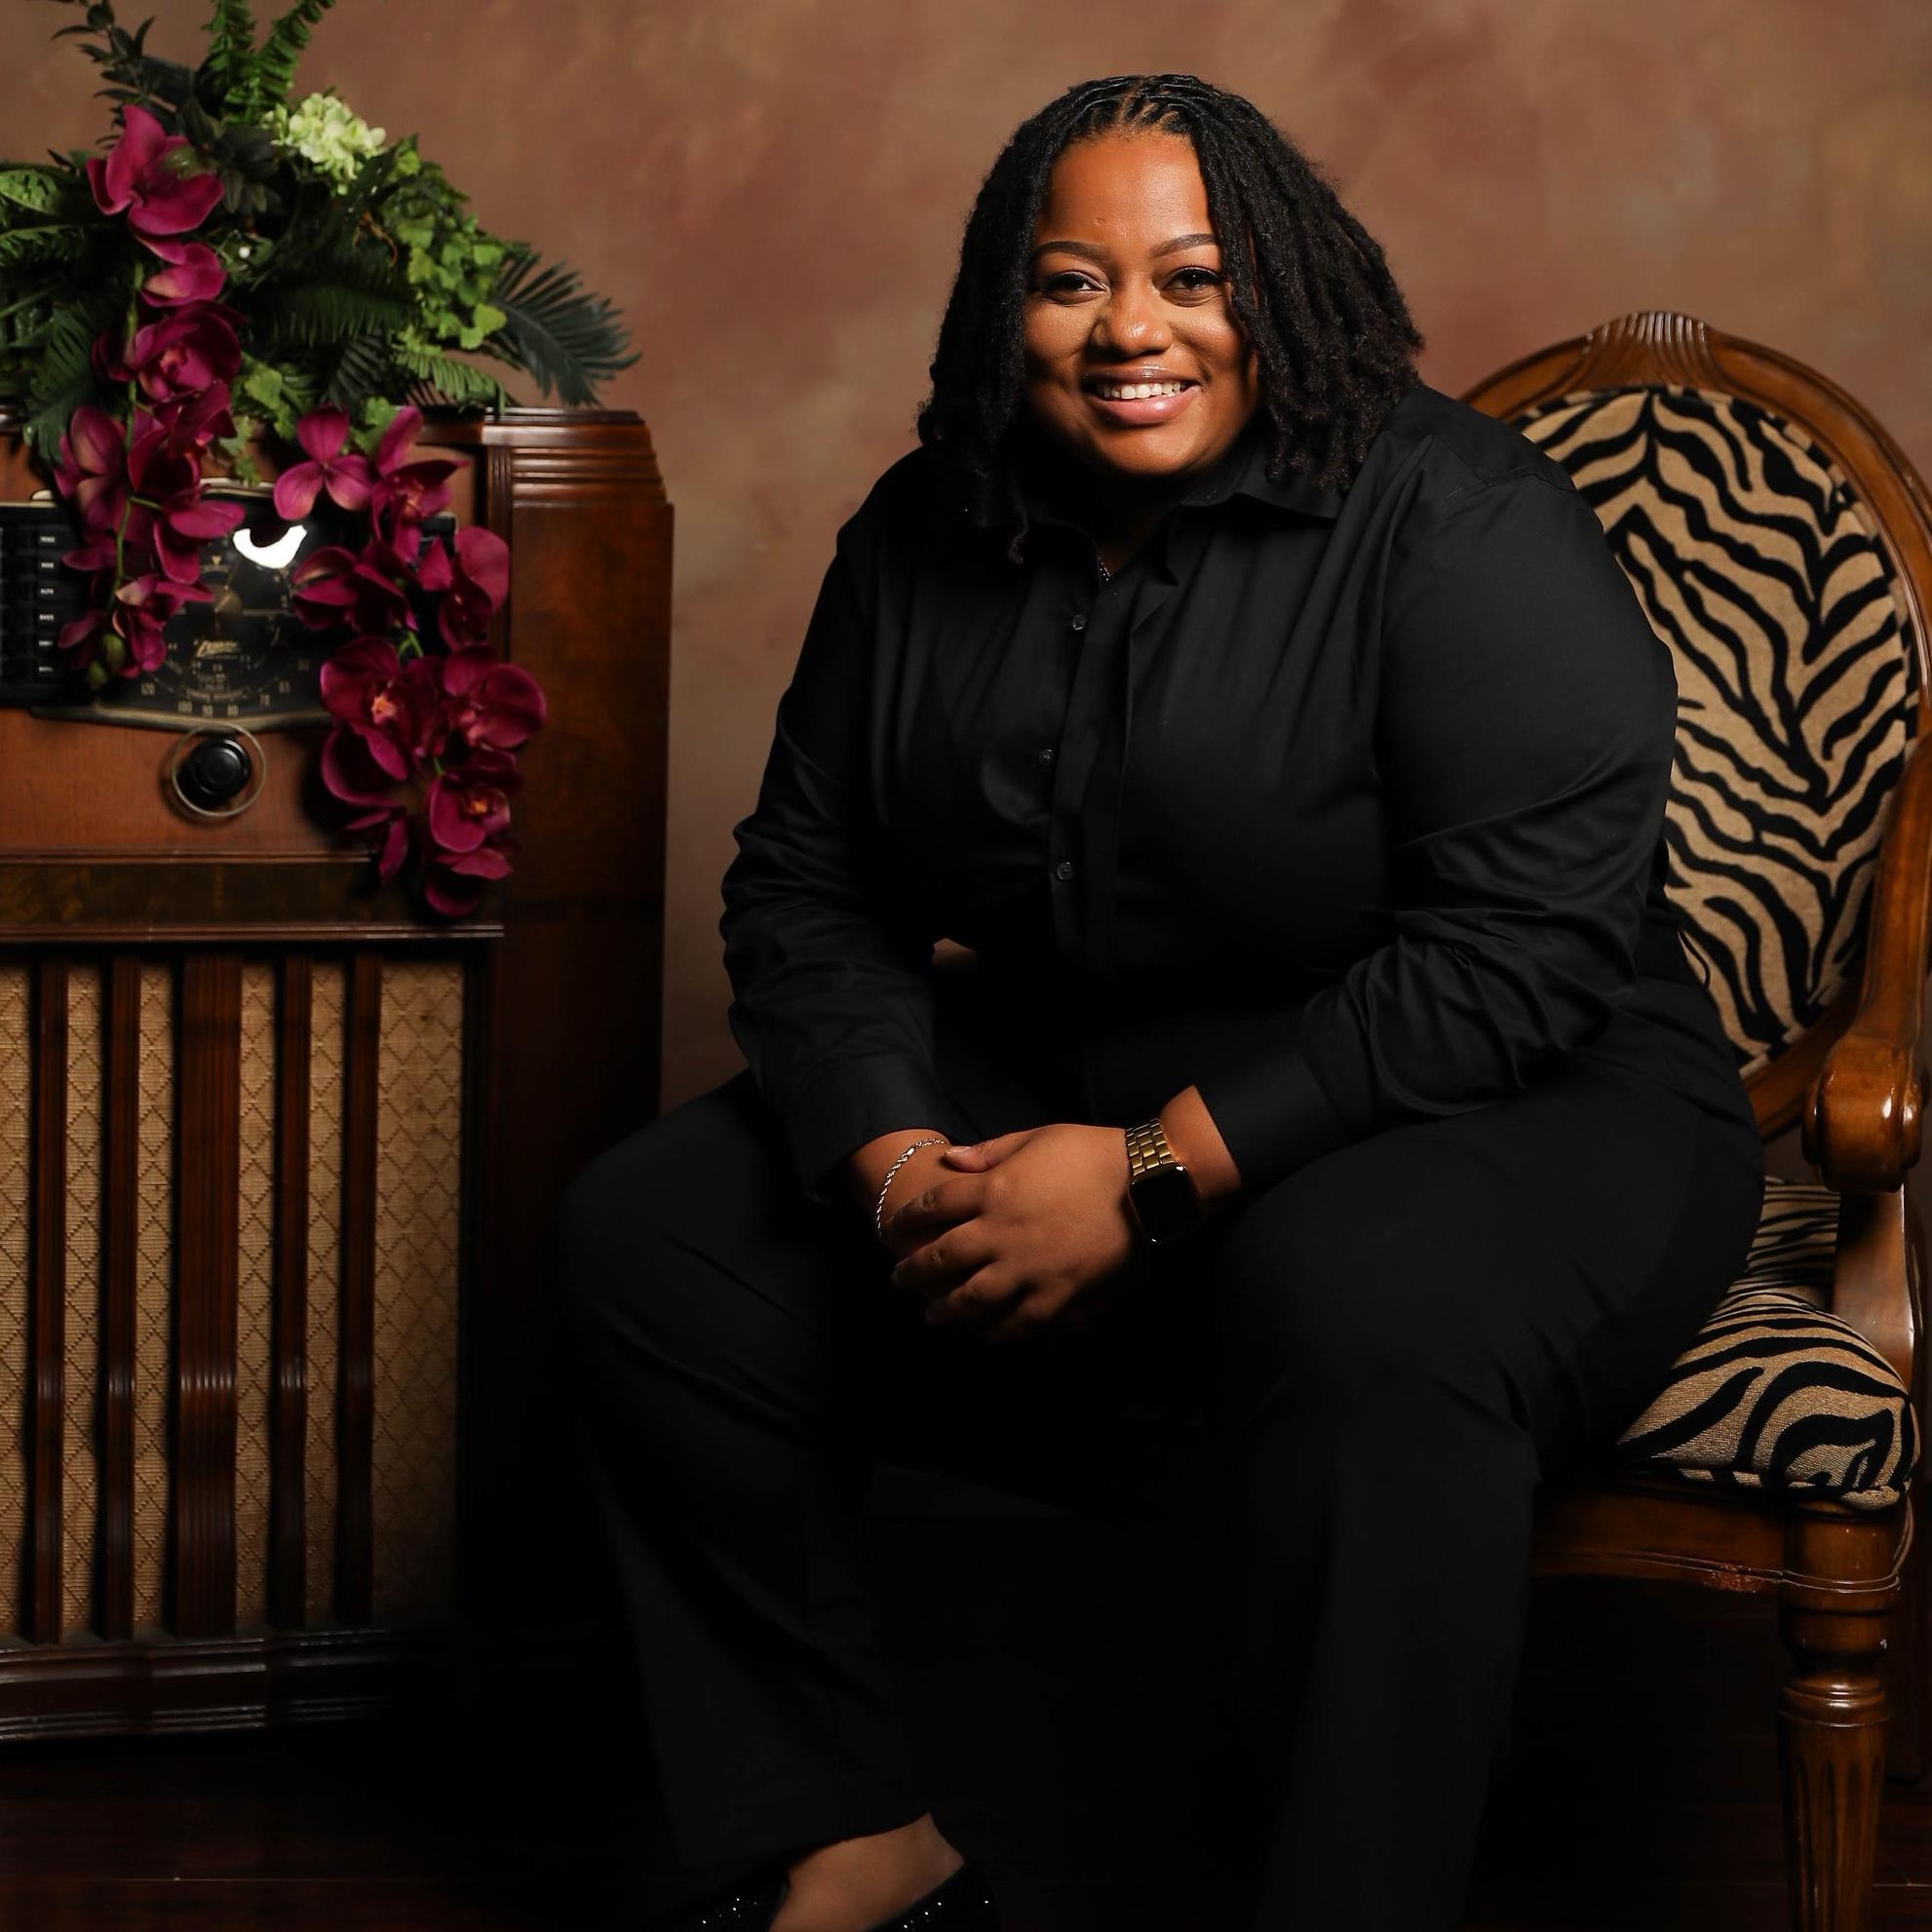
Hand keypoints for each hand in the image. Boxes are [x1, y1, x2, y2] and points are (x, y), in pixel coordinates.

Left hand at [881, 1123, 1137, 1343]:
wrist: (1143, 1182)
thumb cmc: (1090, 1151)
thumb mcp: (1035, 1137)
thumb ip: (989, 1152)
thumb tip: (950, 1159)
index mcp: (995, 1188)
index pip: (935, 1205)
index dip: (909, 1217)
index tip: (894, 1227)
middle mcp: (1003, 1231)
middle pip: (944, 1256)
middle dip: (914, 1270)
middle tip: (898, 1280)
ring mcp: (1030, 1265)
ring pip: (974, 1298)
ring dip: (947, 1310)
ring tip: (933, 1316)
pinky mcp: (1060, 1291)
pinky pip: (1021, 1321)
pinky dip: (1000, 1332)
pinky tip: (987, 1336)